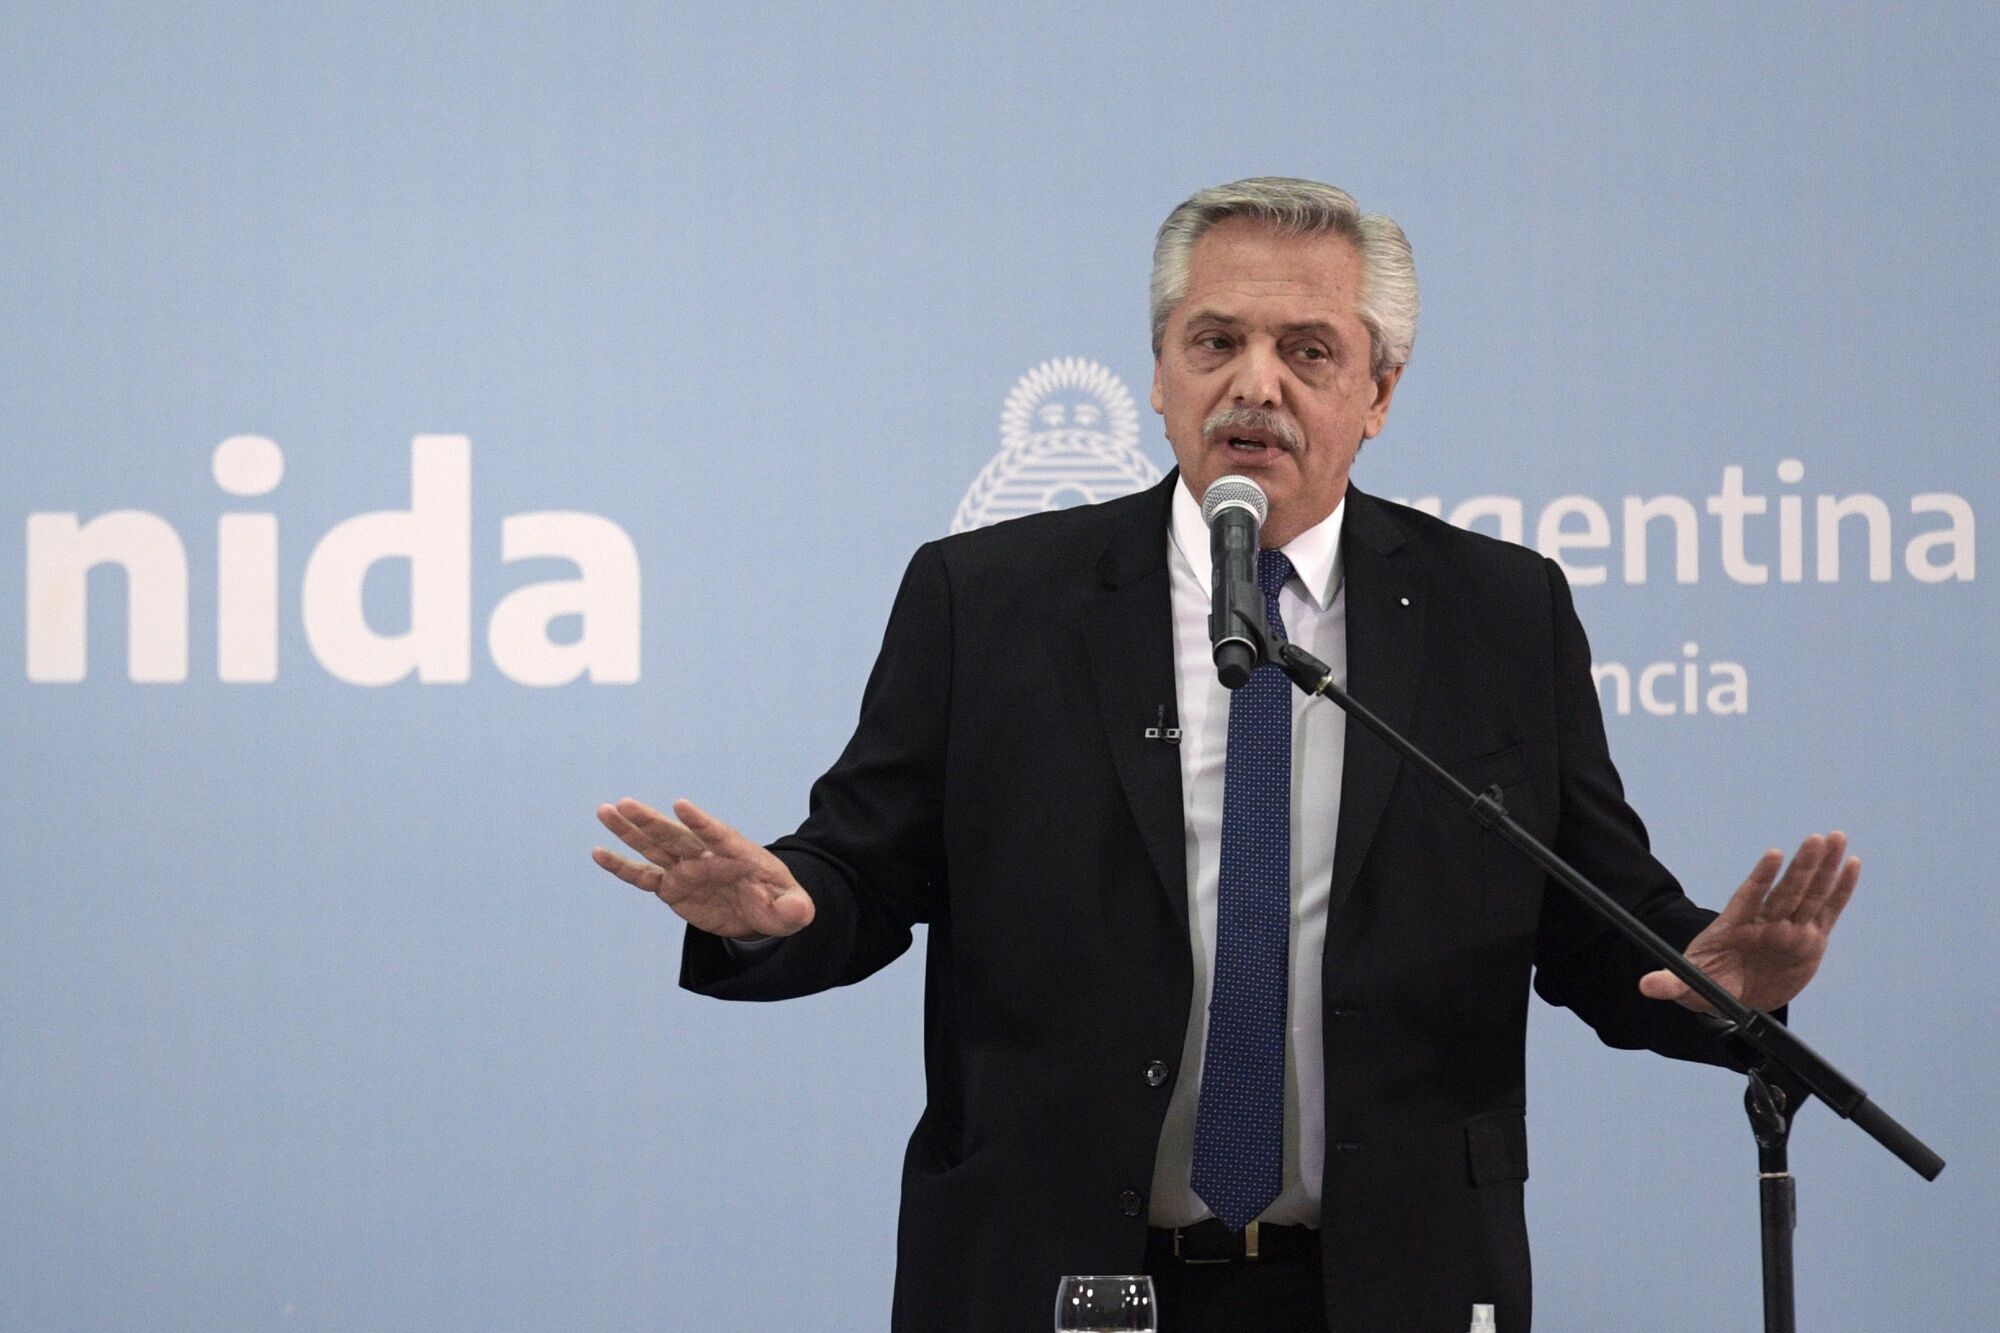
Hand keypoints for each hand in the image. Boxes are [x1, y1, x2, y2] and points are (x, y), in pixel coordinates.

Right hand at [591, 797, 814, 941]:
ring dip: (629, 831)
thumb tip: (801, 910)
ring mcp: (686, 870)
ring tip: (605, 811)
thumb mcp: (793, 910)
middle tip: (625, 803)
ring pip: (654, 848)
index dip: (700, 822)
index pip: (717, 835)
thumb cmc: (779, 904)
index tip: (680, 805)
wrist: (759, 910)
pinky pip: (643, 877)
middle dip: (651, 822)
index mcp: (737, 854)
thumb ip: (794, 908)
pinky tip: (597, 852)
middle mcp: (706, 857)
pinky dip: (621, 867)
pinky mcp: (672, 887)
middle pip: (676, 836)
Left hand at [1640, 832, 1859, 1013]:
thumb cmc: (1709, 985)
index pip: (1747, 899)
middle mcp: (1764, 924)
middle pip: (1785, 892)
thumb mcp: (1687, 988)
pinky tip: (1851, 864)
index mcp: (1734, 929)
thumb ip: (1670, 985)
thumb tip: (1645, 986)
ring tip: (1836, 838)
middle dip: (1801, 867)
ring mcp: (1788, 929)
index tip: (1772, 854)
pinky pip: (1828, 911)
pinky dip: (1841, 890)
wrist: (1734, 995)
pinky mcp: (1810, 940)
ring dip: (1824, 868)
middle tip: (1817, 838)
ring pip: (1809, 895)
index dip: (1760, 879)